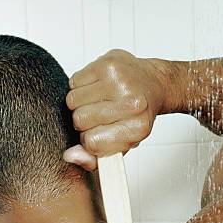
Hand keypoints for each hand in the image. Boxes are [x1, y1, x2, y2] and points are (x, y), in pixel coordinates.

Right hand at [64, 49, 165, 170]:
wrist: (153, 84)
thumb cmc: (135, 116)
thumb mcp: (121, 144)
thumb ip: (94, 158)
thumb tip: (69, 155)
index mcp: (138, 128)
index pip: (92, 142)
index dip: (89, 141)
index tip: (99, 135)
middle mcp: (132, 103)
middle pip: (80, 120)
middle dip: (83, 122)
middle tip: (99, 117)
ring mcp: (119, 81)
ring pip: (72, 100)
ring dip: (80, 104)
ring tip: (97, 102)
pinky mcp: (107, 64)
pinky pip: (73, 81)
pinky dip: (80, 87)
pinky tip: (97, 88)